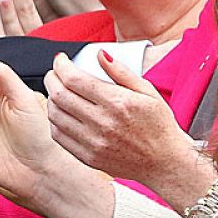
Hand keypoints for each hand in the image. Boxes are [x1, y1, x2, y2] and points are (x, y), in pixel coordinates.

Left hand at [47, 52, 213, 210]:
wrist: (166, 163)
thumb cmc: (159, 126)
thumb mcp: (147, 92)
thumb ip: (121, 72)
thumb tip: (100, 54)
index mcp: (117, 103)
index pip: (74, 79)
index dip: (61, 65)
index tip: (60, 60)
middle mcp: (103, 123)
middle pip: (59, 95)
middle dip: (51, 78)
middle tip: (55, 73)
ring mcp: (93, 142)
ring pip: (55, 115)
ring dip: (51, 99)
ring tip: (58, 91)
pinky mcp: (88, 157)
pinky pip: (59, 136)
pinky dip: (55, 121)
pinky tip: (62, 113)